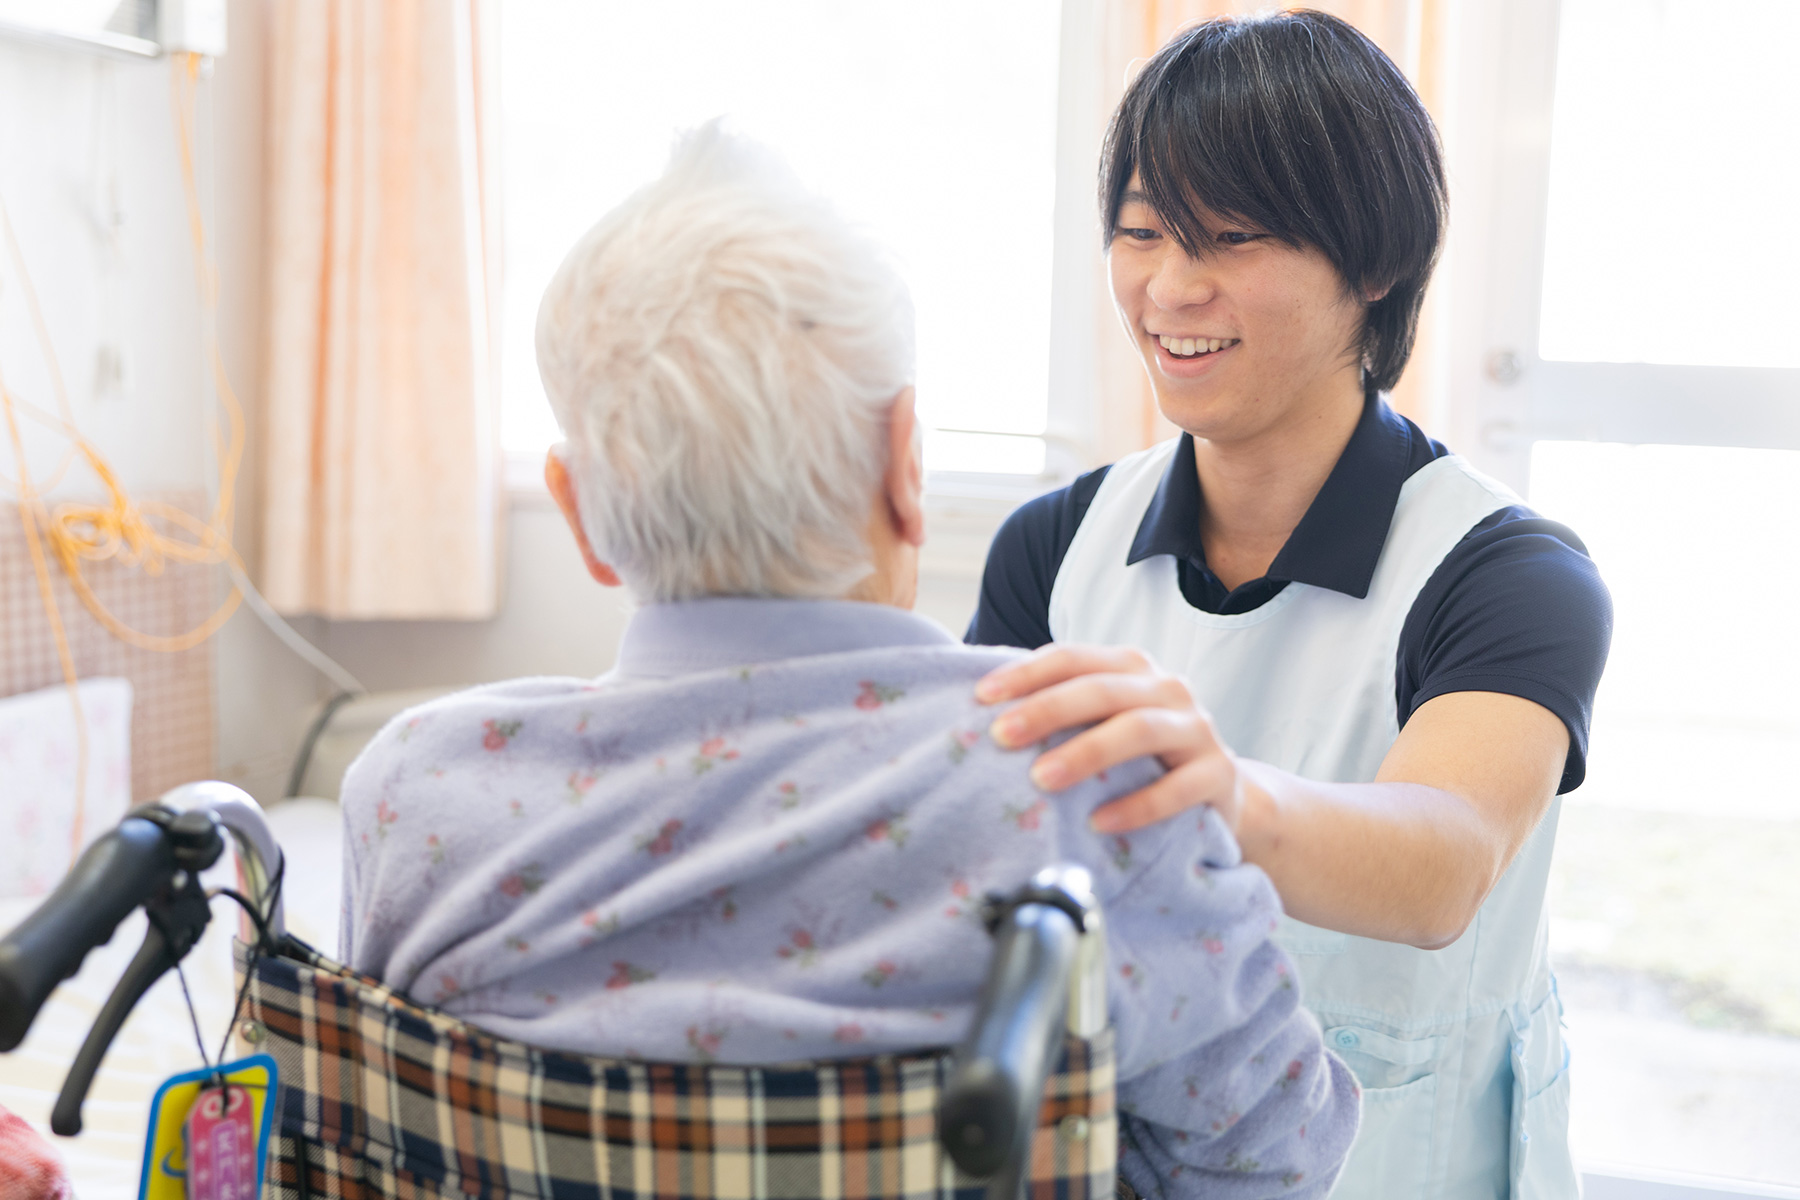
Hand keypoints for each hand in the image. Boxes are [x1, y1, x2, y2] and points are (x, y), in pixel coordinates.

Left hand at [977, 643, 1246, 834]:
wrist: (1220, 792)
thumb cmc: (1142, 756)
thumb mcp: (1105, 723)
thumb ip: (1060, 711)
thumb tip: (980, 712)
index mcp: (1131, 667)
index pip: (1073, 658)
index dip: (1027, 674)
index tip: (981, 697)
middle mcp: (1167, 688)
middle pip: (1102, 690)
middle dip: (1047, 710)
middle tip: (1001, 736)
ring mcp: (1198, 728)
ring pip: (1139, 730)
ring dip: (1086, 753)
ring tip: (1042, 778)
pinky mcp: (1219, 774)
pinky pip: (1178, 788)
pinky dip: (1137, 806)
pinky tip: (1099, 822)